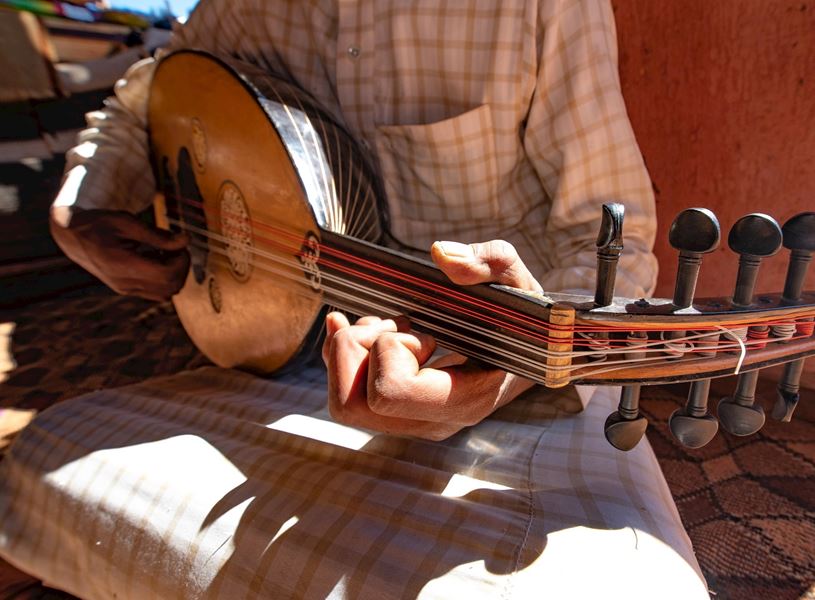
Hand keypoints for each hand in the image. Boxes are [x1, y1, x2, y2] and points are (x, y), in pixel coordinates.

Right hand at [50, 207, 188, 300]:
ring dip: (174, 274)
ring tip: (164, 252)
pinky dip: (164, 279)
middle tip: (174, 247)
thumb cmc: (99, 223)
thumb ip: (157, 235)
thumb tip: (186, 241)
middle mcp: (124, 283)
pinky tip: (155, 258)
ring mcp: (124, 289)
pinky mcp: (125, 289)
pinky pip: (155, 292)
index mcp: (123, 265)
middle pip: (170, 287)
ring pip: (165, 294)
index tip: (178, 244)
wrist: (71, 235)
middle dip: (181, 267)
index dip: (181, 261)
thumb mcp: (127, 222)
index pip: (168, 275)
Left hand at [322, 240, 541, 439]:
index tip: (421, 329)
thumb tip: (441, 254)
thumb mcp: (519, 284)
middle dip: (357, 351)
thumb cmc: (526, 321)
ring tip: (385, 326)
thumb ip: (490, 262)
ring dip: (349, 354)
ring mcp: (412, 422)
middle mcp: (433, 421)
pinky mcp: (397, 414)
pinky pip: (344, 398)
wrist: (534, 355)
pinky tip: (358, 327)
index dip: (390, 349)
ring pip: (342, 405)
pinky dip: (342, 355)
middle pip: (351, 405)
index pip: (390, 391)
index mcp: (464, 398)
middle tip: (393, 324)